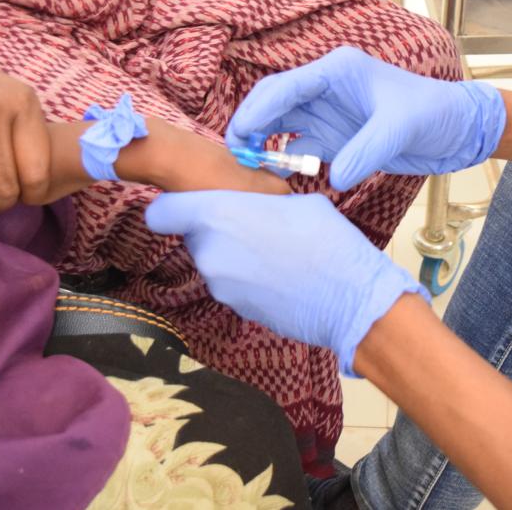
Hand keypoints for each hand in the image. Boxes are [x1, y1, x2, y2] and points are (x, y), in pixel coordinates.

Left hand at [146, 191, 425, 375]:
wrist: (350, 298)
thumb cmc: (327, 239)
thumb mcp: (295, 201)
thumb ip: (260, 202)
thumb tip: (256, 206)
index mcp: (218, 215)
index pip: (161, 213)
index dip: (172, 208)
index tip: (190, 206)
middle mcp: (209, 252)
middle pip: (194, 237)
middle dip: (216, 231)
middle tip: (255, 226)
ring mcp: (221, 286)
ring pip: (215, 261)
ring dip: (235, 255)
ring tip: (276, 252)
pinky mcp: (237, 309)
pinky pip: (234, 284)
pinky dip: (249, 279)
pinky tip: (281, 276)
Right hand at [226, 47, 507, 191]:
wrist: (457, 130)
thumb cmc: (434, 113)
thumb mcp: (401, 128)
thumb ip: (366, 151)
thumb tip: (333, 178)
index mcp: (337, 71)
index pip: (285, 87)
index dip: (258, 110)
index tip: (238, 135)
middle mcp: (326, 89)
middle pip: (274, 104)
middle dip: (251, 127)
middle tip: (233, 157)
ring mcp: (329, 114)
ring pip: (282, 127)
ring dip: (264, 146)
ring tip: (247, 172)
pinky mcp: (336, 138)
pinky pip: (300, 149)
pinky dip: (285, 163)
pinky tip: (274, 181)